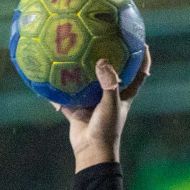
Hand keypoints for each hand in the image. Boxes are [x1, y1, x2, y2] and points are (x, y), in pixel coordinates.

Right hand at [55, 51, 151, 171]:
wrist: (90, 153)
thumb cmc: (106, 130)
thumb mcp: (110, 105)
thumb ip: (109, 84)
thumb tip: (103, 62)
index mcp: (124, 96)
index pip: (139, 74)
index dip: (142, 59)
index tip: (141, 41)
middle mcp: (109, 97)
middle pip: (112, 73)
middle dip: (109, 57)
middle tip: (102, 36)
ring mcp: (93, 103)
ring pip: (87, 82)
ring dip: (80, 70)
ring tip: (72, 50)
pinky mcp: (78, 110)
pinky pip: (66, 96)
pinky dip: (58, 89)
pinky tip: (47, 74)